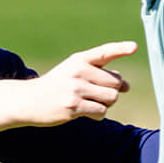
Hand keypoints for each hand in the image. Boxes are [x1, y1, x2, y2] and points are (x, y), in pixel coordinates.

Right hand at [0, 41, 136, 136]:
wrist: (28, 101)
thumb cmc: (56, 86)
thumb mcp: (74, 72)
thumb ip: (100, 74)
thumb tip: (126, 86)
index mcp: (79, 60)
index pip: (104, 52)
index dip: (121, 49)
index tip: (134, 47)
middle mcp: (78, 71)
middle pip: (116, 83)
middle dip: (111, 92)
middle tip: (95, 95)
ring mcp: (75, 89)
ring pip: (111, 98)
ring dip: (106, 104)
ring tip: (89, 104)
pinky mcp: (73, 106)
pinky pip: (101, 112)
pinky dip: (98, 115)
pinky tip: (85, 113)